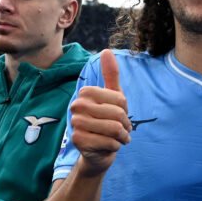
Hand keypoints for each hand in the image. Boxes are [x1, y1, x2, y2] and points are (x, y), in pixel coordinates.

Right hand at [68, 49, 131, 173]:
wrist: (98, 150)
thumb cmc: (107, 120)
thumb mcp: (113, 96)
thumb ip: (111, 75)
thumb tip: (106, 50)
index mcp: (86, 93)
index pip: (119, 99)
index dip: (125, 109)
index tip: (120, 114)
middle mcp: (77, 106)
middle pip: (117, 114)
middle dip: (125, 124)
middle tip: (121, 129)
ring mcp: (76, 123)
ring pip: (114, 128)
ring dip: (122, 136)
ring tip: (118, 137)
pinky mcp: (78, 140)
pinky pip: (109, 142)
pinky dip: (115, 146)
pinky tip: (110, 146)